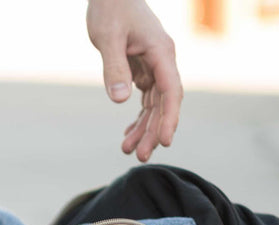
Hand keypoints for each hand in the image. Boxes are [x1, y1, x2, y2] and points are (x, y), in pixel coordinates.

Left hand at [86, 0, 182, 161]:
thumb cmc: (110, 8)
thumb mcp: (107, 37)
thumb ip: (114, 68)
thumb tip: (120, 100)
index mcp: (161, 52)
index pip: (171, 92)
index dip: (169, 118)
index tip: (164, 141)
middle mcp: (163, 61)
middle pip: (164, 104)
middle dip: (153, 131)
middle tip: (141, 156)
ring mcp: (155, 67)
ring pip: (154, 105)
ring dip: (144, 129)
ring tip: (129, 150)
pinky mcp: (144, 69)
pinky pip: (146, 99)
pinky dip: (138, 117)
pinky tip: (129, 134)